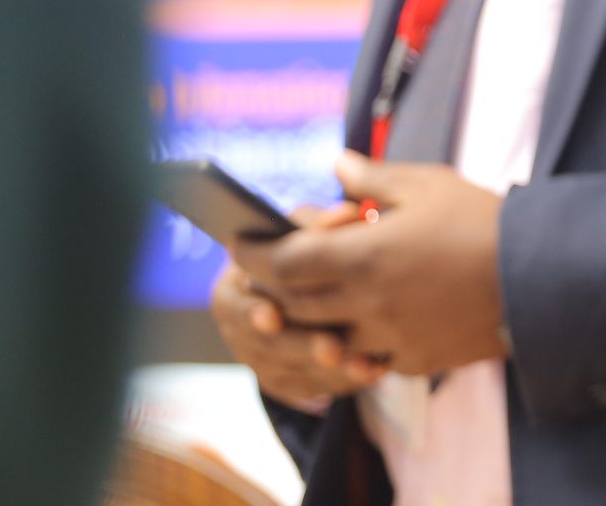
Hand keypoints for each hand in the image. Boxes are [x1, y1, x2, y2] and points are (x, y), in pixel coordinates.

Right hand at [212, 201, 383, 406]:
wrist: (310, 282)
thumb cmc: (305, 247)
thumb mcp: (305, 230)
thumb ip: (318, 224)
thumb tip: (342, 216)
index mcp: (232, 289)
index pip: (236, 305)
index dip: (252, 312)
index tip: (271, 316)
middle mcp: (240, 329)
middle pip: (266, 345)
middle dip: (301, 347)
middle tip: (332, 349)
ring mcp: (260, 359)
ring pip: (291, 372)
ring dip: (328, 371)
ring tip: (364, 364)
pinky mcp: (285, 380)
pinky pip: (310, 388)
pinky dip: (342, 382)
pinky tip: (373, 371)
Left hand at [241, 151, 509, 378]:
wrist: (541, 276)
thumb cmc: (484, 221)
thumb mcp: (429, 185)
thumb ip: (373, 179)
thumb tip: (336, 166)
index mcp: (364, 255)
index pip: (283, 262)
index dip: (254, 252)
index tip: (241, 241)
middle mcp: (365, 303)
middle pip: (292, 303)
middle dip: (272, 285)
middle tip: (267, 267)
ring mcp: (385, 337)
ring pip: (322, 336)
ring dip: (307, 317)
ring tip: (307, 295)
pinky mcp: (410, 360)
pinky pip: (363, 355)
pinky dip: (351, 340)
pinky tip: (360, 320)